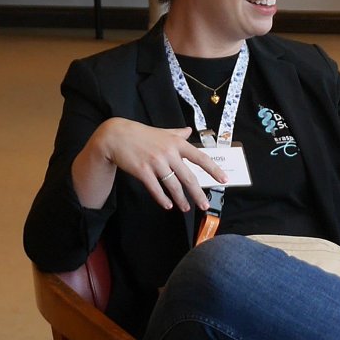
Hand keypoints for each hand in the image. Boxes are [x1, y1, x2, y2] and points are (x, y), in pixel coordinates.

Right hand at [89, 117, 223, 210]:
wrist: (116, 136)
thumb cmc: (141, 134)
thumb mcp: (162, 131)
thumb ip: (177, 133)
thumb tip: (189, 130)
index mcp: (177, 143)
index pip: (200, 157)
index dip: (213, 169)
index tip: (224, 180)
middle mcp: (168, 153)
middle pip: (188, 177)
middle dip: (197, 193)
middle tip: (204, 205)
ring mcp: (155, 162)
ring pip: (173, 185)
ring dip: (180, 199)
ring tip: (186, 208)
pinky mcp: (142, 171)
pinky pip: (156, 189)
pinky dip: (163, 199)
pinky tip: (168, 205)